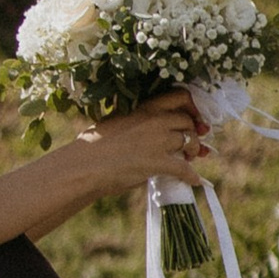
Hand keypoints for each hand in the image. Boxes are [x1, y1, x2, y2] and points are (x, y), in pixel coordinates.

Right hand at [88, 90, 210, 188]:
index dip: (193, 107)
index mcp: (144, 107)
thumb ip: (135, 122)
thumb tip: (145, 131)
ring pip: (190, 142)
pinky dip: (191, 175)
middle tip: (190, 144)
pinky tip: (194, 180)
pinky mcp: (158, 162)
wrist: (84, 166)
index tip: (193, 118)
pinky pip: (184, 168)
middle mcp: (155, 120)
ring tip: (188, 159)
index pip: (181, 96)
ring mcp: (158, 141)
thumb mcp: (115, 122)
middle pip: (188, 122)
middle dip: (193, 133)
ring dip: (193, 151)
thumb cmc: (92, 146)